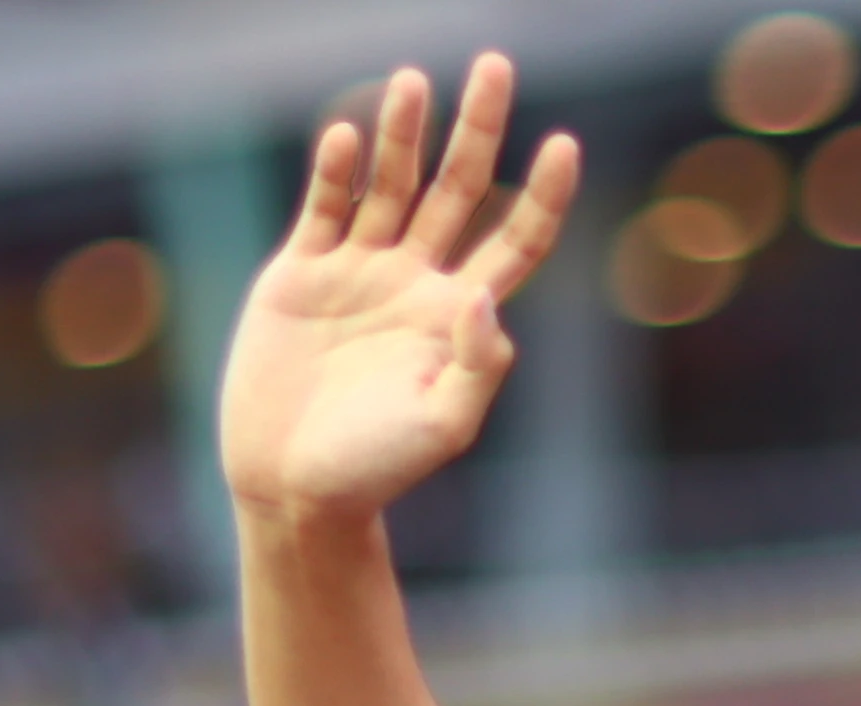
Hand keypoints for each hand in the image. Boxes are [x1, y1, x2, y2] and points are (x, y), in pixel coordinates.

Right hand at [220, 55, 578, 519]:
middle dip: (478, 130)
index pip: (517, 240)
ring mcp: (358, 273)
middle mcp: (417, 282)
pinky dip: (333, 173)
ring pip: (390, 185)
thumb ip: (476, 363)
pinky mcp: (299, 276)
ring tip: (415, 80)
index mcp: (461, 316)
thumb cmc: (378, 468)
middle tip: (497, 64)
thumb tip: (483, 294)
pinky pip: (322, 210)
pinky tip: (343, 137)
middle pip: (459, 190)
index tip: (564, 144)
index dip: (543, 195)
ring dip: (402, 133)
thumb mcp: (443, 424)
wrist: (296, 486)